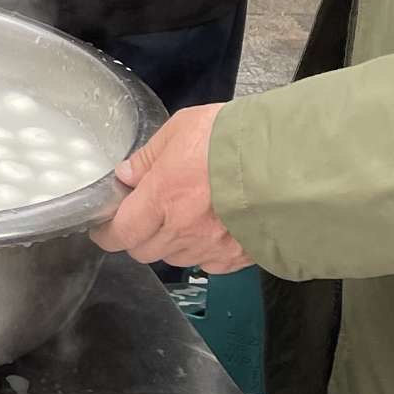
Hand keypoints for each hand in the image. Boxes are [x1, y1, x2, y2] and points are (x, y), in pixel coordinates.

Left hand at [89, 105, 248, 273]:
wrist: (289, 160)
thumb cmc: (234, 139)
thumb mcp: (181, 129)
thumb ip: (148, 157)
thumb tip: (126, 175)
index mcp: (162, 197)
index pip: (120, 232)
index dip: (107, 233)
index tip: (104, 226)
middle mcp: (182, 229)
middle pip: (144, 251)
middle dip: (138, 235)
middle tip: (147, 214)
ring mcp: (211, 247)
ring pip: (175, 258)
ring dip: (171, 243)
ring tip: (185, 216)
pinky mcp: (238, 257)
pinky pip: (208, 264)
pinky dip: (203, 251)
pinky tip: (212, 228)